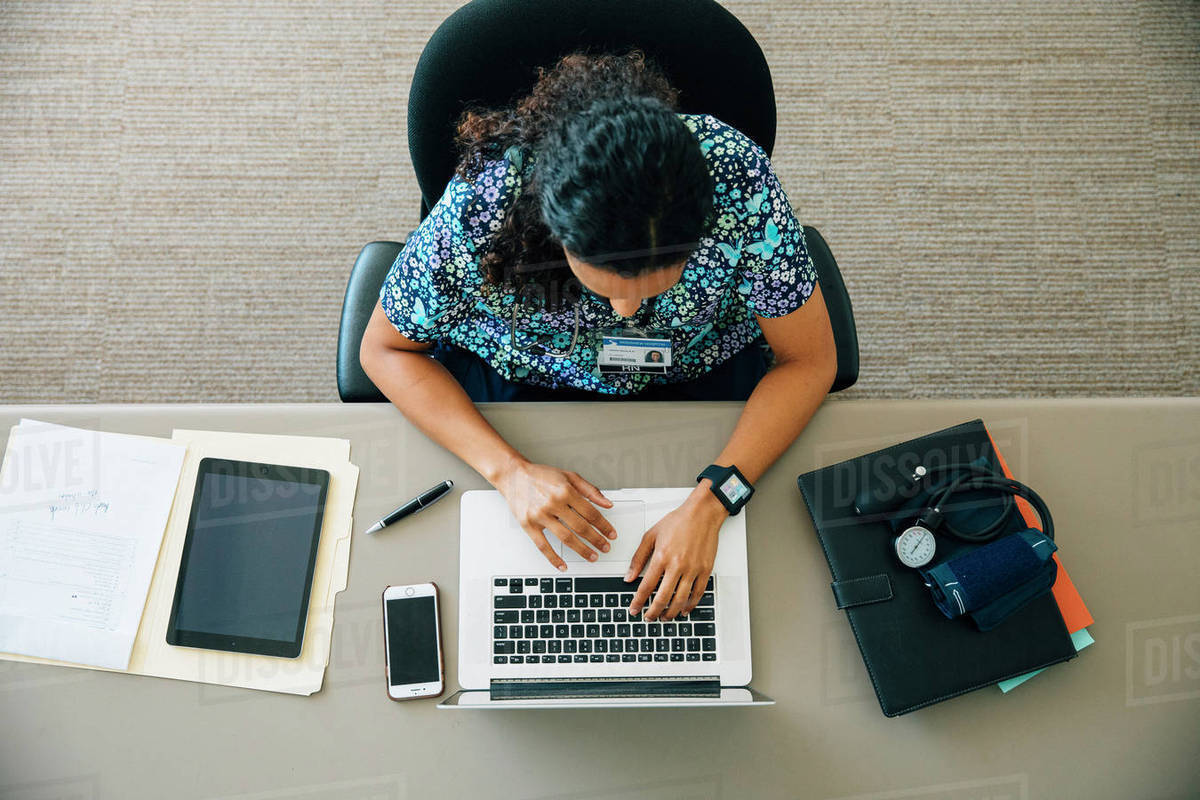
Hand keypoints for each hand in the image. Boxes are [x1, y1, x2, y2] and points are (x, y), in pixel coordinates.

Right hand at [495, 458, 615, 570]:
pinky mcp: (528, 525)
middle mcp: (553, 503)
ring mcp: (540, 515)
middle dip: (596, 540)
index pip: (590, 513)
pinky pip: (543, 546)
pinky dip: (553, 558)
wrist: (514, 475)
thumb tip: (607, 504)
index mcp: (565, 491)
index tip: (611, 534)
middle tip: (605, 547)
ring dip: (582, 550)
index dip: (604, 525)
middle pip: (581, 527)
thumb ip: (590, 490)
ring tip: (592, 556)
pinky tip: (562, 565)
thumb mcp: (569, 476)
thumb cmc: (541, 475)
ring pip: (565, 538)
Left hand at [625, 484, 727, 619]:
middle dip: (653, 612)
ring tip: (664, 617)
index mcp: (661, 557)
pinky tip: (684, 609)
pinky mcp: (705, 570)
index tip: (634, 609)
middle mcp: (677, 565)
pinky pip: (698, 593)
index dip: (638, 601)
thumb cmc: (678, 521)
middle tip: (648, 617)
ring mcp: (693, 569)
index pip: (646, 586)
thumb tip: (629, 576)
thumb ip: (638, 557)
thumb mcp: (651, 535)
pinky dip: (690, 605)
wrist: (702, 514)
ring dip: (671, 612)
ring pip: (680, 599)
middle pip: (663, 597)